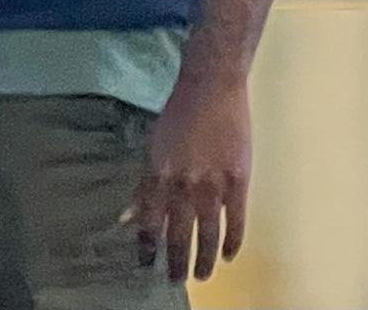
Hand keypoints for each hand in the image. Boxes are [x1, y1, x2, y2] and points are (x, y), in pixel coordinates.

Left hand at [128, 71, 250, 282]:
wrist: (212, 88)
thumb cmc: (179, 114)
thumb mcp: (153, 147)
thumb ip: (144, 185)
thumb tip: (128, 216)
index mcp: (158, 174)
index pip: (150, 222)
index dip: (148, 247)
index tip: (146, 266)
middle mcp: (183, 184)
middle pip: (179, 234)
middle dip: (175, 261)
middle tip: (175, 280)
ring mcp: (213, 184)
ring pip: (208, 234)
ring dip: (205, 259)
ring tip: (202, 276)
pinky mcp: (238, 181)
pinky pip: (237, 221)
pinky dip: (233, 241)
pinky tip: (229, 256)